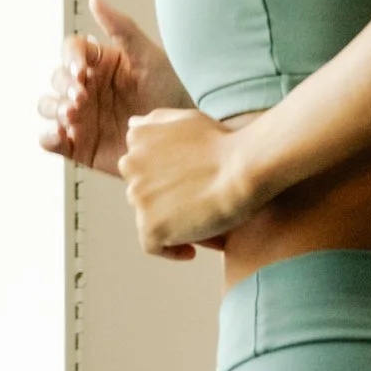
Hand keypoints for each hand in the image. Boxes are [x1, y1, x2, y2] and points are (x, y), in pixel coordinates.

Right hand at [38, 0, 162, 175]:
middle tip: (81, 97)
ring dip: (53, 108)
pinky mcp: (80, 146)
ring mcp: (81, 117)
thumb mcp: (149, 56)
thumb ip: (121, 27)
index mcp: (99, 63)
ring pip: (48, 106)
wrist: (181, 137)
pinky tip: (59, 135)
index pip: (71, 51)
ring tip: (72, 115)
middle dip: (64, 85)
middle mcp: (86, 87)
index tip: (81, 70)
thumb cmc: (171, 93)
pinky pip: (51, 141)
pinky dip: (48, 137)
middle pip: (57, 78)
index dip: (70, 58)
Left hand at [121, 108, 256, 259]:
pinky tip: (191, 250)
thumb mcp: (185, 119)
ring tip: (200, 227)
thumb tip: (132, 124)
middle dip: (165, 202)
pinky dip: (172, 250)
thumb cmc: (222, 144)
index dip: (164, 181)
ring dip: (170, 224)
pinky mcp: (150, 226)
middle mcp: (130, 165)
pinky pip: (153, 246)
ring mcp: (138, 196)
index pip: (141, 167)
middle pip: (143, 193)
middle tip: (197, 208)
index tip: (185, 189)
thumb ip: (156, 123)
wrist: (241, 169)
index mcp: (137, 138)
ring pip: (147, 219)